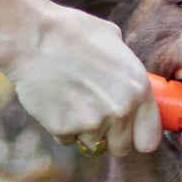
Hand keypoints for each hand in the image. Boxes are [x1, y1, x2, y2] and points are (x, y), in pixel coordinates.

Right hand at [6, 2, 161, 155]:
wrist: (32, 36)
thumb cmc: (72, 32)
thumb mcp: (114, 42)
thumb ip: (128, 69)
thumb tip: (131, 80)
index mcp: (139, 90)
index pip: (149, 139)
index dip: (139, 137)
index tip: (130, 133)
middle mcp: (120, 111)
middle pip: (122, 148)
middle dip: (110, 136)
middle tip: (96, 115)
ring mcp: (92, 123)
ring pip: (94, 146)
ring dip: (85, 132)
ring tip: (73, 102)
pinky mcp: (64, 129)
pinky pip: (68, 140)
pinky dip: (61, 127)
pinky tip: (55, 102)